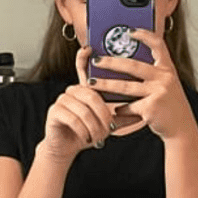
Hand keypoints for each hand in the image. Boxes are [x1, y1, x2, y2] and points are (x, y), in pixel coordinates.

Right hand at [42, 46, 122, 160]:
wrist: (66, 148)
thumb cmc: (87, 133)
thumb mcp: (106, 124)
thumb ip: (121, 117)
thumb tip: (143, 114)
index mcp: (85, 89)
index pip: (84, 69)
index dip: (84, 58)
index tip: (89, 48)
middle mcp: (72, 90)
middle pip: (92, 95)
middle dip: (104, 115)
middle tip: (109, 128)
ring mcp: (62, 99)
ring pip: (84, 110)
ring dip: (94, 126)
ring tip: (98, 137)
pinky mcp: (54, 111)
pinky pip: (74, 119)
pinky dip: (84, 131)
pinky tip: (87, 138)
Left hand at [86, 28, 197, 142]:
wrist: (182, 127)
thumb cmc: (170, 106)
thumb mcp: (167, 85)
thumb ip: (153, 75)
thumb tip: (124, 67)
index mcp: (168, 69)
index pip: (158, 45)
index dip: (144, 35)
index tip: (129, 31)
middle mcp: (164, 78)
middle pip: (132, 65)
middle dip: (110, 62)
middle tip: (95, 60)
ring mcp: (158, 92)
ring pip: (125, 87)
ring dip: (105, 85)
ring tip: (91, 83)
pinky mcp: (151, 108)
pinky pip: (129, 106)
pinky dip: (120, 109)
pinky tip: (115, 111)